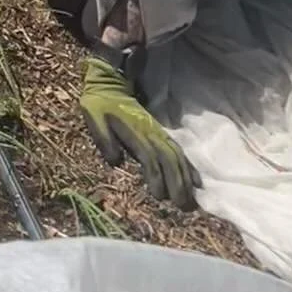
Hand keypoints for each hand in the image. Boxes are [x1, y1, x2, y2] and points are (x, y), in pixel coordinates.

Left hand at [78, 56, 198, 208]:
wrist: (111, 83)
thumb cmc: (100, 104)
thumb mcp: (94, 118)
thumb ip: (104, 139)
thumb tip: (116, 161)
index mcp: (136, 132)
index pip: (150, 157)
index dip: (157, 176)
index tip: (160, 196)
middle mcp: (152, 134)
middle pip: (170, 160)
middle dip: (179, 183)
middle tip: (185, 207)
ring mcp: (159, 133)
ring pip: (177, 156)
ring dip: (186, 178)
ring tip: (192, 202)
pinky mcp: (161, 134)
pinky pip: (179, 151)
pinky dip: (189, 166)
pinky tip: (197, 181)